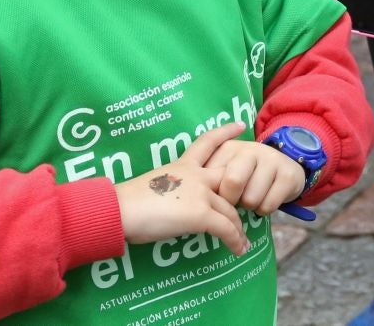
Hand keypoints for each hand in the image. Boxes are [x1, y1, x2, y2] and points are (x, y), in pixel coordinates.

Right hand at [115, 121, 249, 251]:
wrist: (120, 209)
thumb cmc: (127, 201)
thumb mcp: (153, 186)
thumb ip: (171, 189)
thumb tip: (174, 204)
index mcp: (182, 165)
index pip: (208, 142)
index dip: (225, 132)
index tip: (240, 125)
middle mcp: (196, 175)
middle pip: (230, 180)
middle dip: (244, 191)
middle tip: (254, 201)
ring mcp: (201, 194)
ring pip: (231, 210)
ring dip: (239, 227)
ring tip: (244, 240)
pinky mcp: (201, 214)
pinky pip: (226, 229)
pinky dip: (235, 240)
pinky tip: (239, 249)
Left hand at [203, 134, 306, 217]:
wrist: (284, 169)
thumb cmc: (246, 175)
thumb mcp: (225, 171)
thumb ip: (209, 179)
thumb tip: (198, 201)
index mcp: (228, 148)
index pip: (211, 176)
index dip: (214, 193)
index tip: (219, 195)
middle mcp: (250, 148)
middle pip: (233, 183)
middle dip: (232, 200)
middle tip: (237, 199)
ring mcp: (271, 159)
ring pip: (250, 199)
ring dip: (249, 207)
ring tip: (252, 197)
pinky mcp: (288, 174)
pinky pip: (268, 205)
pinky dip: (264, 210)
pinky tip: (266, 199)